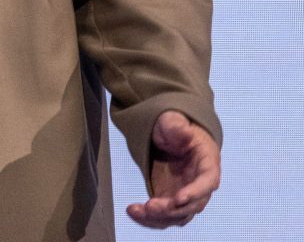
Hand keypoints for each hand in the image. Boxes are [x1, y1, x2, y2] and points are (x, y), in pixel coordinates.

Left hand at [126, 110, 220, 228]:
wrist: (168, 138)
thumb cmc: (174, 128)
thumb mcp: (173, 122)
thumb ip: (177, 127)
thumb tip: (185, 132)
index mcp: (207, 164)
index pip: (207, 182)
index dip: (195, 192)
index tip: (178, 199)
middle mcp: (200, 186)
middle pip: (192, 205)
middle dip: (171, 209)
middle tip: (149, 206)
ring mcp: (186, 196)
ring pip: (178, 216)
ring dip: (158, 218)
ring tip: (135, 211)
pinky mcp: (171, 202)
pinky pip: (164, 217)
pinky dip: (149, 219)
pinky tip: (133, 212)